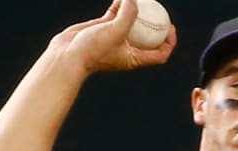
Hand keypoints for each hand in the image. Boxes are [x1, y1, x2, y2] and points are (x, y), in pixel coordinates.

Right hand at [48, 0, 177, 74]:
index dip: (169, 42)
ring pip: (132, 21)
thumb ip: (128, 13)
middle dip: (155, 21)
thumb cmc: (91, 51)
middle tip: (158, 8)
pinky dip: (120, 4)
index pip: (160, 54)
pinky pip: (117, 13)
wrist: (66, 56)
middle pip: (149, 35)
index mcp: (134, 58)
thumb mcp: (115, 31)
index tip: (170, 27)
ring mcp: (115, 37)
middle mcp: (127, 48)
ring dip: (137, 9)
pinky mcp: (104, 27)